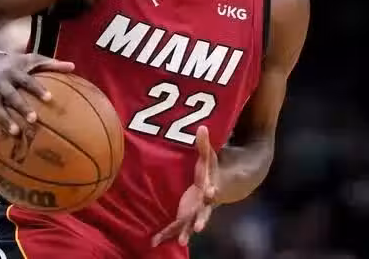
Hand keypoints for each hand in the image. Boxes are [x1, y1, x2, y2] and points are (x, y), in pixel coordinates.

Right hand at [0, 52, 74, 145]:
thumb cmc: (15, 63)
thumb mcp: (31, 59)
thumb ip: (51, 64)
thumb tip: (73, 66)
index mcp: (14, 71)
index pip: (27, 80)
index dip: (37, 89)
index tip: (49, 98)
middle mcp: (0, 82)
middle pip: (11, 95)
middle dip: (21, 107)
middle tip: (34, 120)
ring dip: (5, 120)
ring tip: (16, 133)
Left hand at [152, 125, 218, 247]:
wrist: (214, 188)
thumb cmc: (209, 170)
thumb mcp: (207, 156)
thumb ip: (204, 144)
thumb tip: (202, 126)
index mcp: (209, 188)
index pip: (212, 190)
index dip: (212, 192)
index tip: (212, 193)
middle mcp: (203, 204)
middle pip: (203, 213)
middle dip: (201, 220)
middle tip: (199, 228)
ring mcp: (194, 213)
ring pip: (189, 225)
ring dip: (184, 232)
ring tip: (181, 241)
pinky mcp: (184, 217)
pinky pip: (174, 227)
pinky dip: (165, 235)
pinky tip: (154, 242)